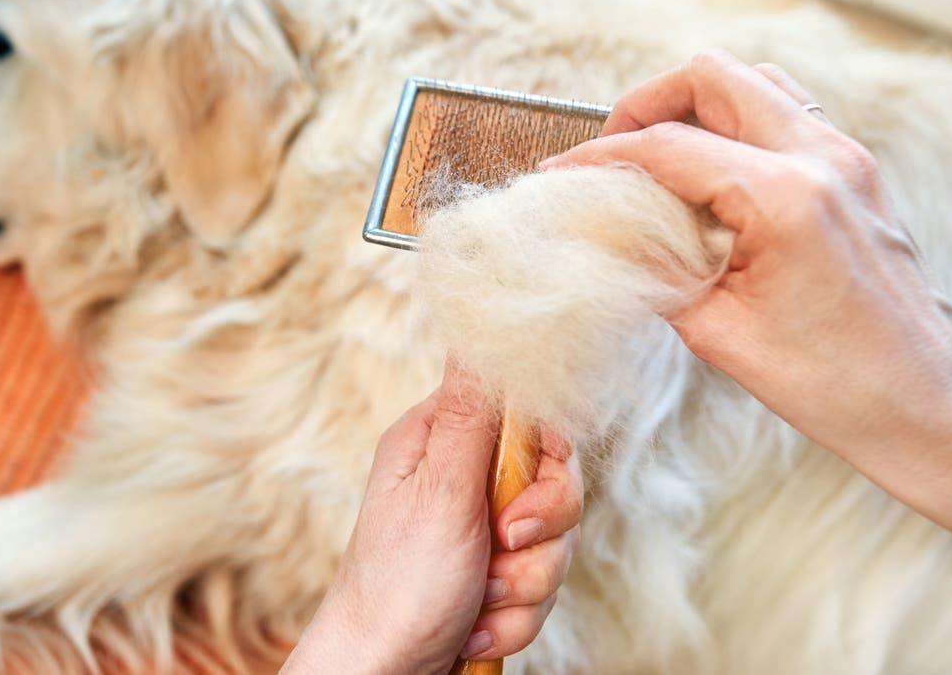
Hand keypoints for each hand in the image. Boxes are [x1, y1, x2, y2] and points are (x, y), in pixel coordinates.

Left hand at [282, 360, 582, 673]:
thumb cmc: (395, 586)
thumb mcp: (440, 492)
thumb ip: (475, 413)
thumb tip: (482, 322)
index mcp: (442, 440)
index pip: (532, 417)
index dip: (548, 467)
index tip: (520, 509)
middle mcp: (462, 477)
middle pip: (555, 485)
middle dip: (538, 539)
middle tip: (498, 555)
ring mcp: (479, 529)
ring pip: (553, 543)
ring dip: (523, 588)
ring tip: (476, 601)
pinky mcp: (492, 575)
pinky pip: (539, 588)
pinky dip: (513, 618)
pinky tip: (474, 629)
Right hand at [540, 49, 951, 546]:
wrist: (923, 409)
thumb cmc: (834, 386)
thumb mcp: (718, 332)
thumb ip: (654, 270)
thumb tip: (604, 235)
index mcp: (785, 199)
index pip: (668, 147)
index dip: (600, 159)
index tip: (561, 176)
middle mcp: (823, 160)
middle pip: (713, 77)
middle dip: (647, 105)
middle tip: (613, 154)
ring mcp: (848, 160)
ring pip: (755, 83)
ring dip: (697, 108)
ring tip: (659, 160)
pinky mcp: (858, 175)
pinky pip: (788, 114)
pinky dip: (738, 125)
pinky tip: (713, 177)